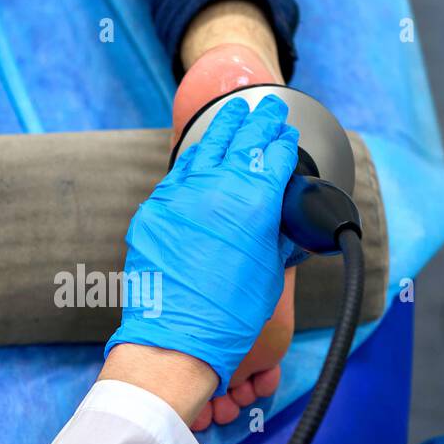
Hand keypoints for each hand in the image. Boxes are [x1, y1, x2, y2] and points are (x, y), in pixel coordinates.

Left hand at [105, 94, 298, 395]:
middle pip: (243, 140)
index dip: (284, 143)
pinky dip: (194, 159)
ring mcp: (182, 195)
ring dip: (224, 127)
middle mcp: (218, 188)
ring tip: (235, 112)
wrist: (178, 336)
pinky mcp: (156, 209)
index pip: (275, 157)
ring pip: (206, 147)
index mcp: (255, 201)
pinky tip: (201, 152)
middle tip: (270, 106)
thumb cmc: (229, 314)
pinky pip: (178, 174)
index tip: (288, 135)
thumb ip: (275, 232)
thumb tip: (275, 217)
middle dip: (259, 121)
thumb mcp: (270, 269)